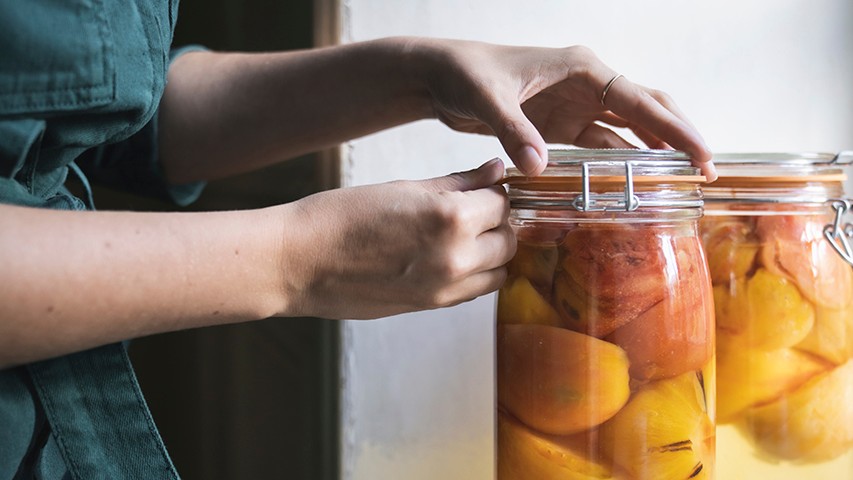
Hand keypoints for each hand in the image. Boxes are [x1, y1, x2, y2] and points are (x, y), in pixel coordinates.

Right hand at [283, 158, 514, 318]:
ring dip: (492, 252)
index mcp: (449, 218)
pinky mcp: (431, 306)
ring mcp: (445, 288)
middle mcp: (456, 258)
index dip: (494, 192)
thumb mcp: (404, 188)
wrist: (299, 262)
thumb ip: (457, 182)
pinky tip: (451, 257)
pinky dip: (476, 274)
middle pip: (508, 240)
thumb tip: (495, 171)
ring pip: (499, 271)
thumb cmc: (342, 216)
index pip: (502, 204)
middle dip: (498, 222)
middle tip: (476, 209)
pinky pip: (474, 291)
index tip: (482, 187)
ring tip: (465, 236)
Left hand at [412, 39, 713, 178]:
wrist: (440, 77)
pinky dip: (616, 167)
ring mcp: (575, 107)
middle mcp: (587, 86)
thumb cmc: (465, 73)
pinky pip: (598, 149)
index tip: (701, 155)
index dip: (674, 128)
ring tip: (679, 186)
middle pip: (647, 112)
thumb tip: (539, 168)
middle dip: (677, 139)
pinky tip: (631, 188)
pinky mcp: (560, 127)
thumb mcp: (487, 99)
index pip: (640, 99)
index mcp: (582, 69)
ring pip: (627, 133)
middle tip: (704, 172)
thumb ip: (513, 131)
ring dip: (651, 157)